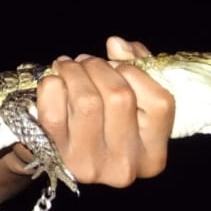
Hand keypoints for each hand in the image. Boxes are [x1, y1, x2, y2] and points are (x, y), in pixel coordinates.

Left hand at [34, 35, 174, 186]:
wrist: (51, 153)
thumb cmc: (99, 124)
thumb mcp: (128, 104)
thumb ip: (135, 67)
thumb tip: (117, 44)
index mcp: (152, 155)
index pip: (160, 103)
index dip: (136, 72)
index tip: (117, 64)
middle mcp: (124, 165)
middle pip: (120, 96)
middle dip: (99, 67)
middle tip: (86, 61)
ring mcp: (89, 164)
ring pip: (87, 100)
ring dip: (74, 71)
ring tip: (68, 66)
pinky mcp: (55, 156)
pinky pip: (54, 109)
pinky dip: (51, 86)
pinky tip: (54, 83)